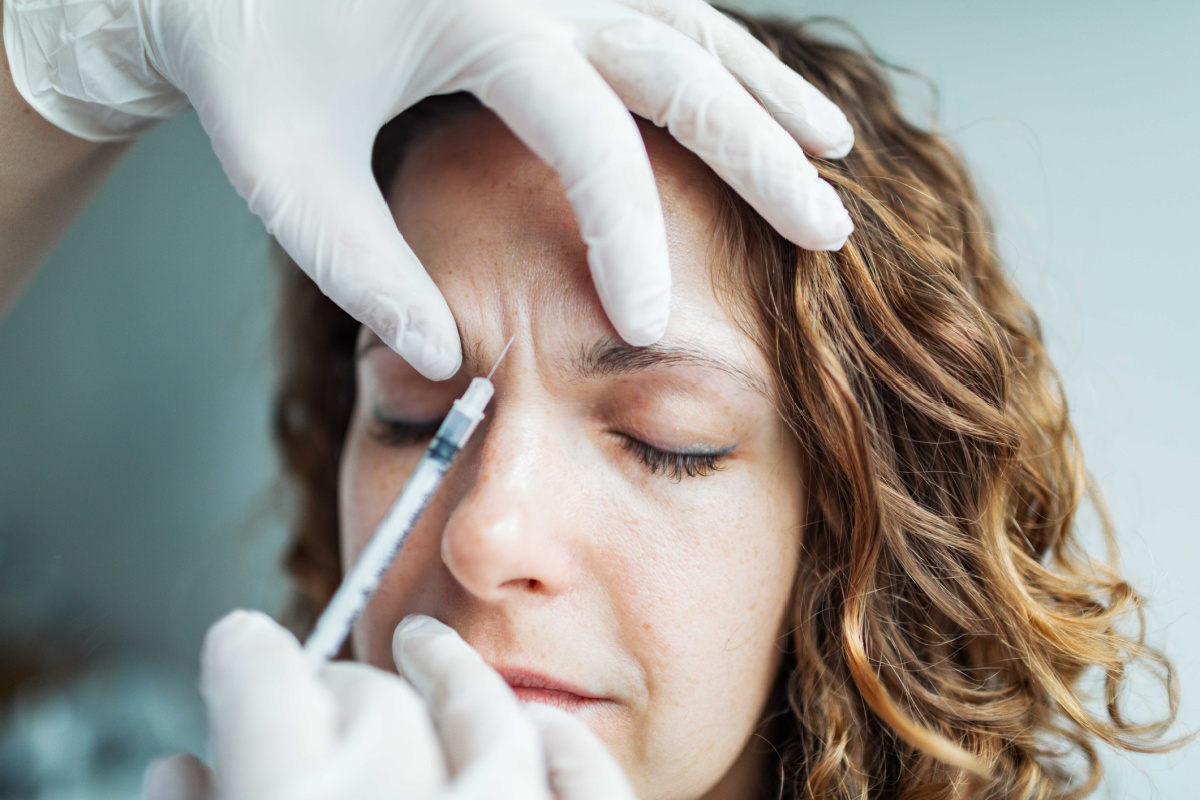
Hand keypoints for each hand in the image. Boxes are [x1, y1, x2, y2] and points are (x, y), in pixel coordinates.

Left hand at [5, 0, 852, 379]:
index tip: (649, 325)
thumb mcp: (289, 177)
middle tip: (827, 227)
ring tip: (831, 152)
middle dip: (761, 152)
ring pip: (689, 19)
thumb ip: (368, 273)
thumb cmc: (248, 68)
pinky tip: (753, 96)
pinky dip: (716, 55)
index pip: (587, 137)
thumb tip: (451, 360)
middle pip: (678, 61)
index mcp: (472, 14)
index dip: (629, 238)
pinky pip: (659, 4)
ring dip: (762, 90)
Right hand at [143, 611, 633, 799]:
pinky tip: (539, 729)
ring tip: (430, 650)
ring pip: (484, 710)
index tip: (245, 649)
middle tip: (328, 690)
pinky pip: (581, 778)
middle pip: (372, 697)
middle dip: (338, 685)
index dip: (248, 658)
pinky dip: (557, 745)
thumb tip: (180, 770)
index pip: (266, 688)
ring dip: (449, 674)